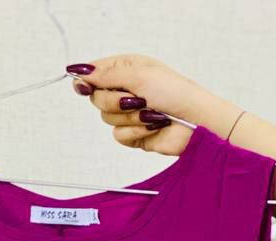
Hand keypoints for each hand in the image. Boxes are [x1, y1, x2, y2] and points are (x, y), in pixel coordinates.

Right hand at [66, 54, 243, 156]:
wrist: (195, 121)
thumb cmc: (174, 92)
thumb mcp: (138, 75)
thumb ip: (106, 76)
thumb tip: (80, 73)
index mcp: (126, 69)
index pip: (95, 73)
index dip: (87, 80)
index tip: (83, 85)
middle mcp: (125, 90)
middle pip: (97, 99)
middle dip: (115, 102)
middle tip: (136, 99)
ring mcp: (129, 113)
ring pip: (107, 120)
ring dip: (130, 117)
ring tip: (151, 113)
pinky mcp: (134, 134)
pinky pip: (119, 136)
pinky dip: (136, 132)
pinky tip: (152, 126)